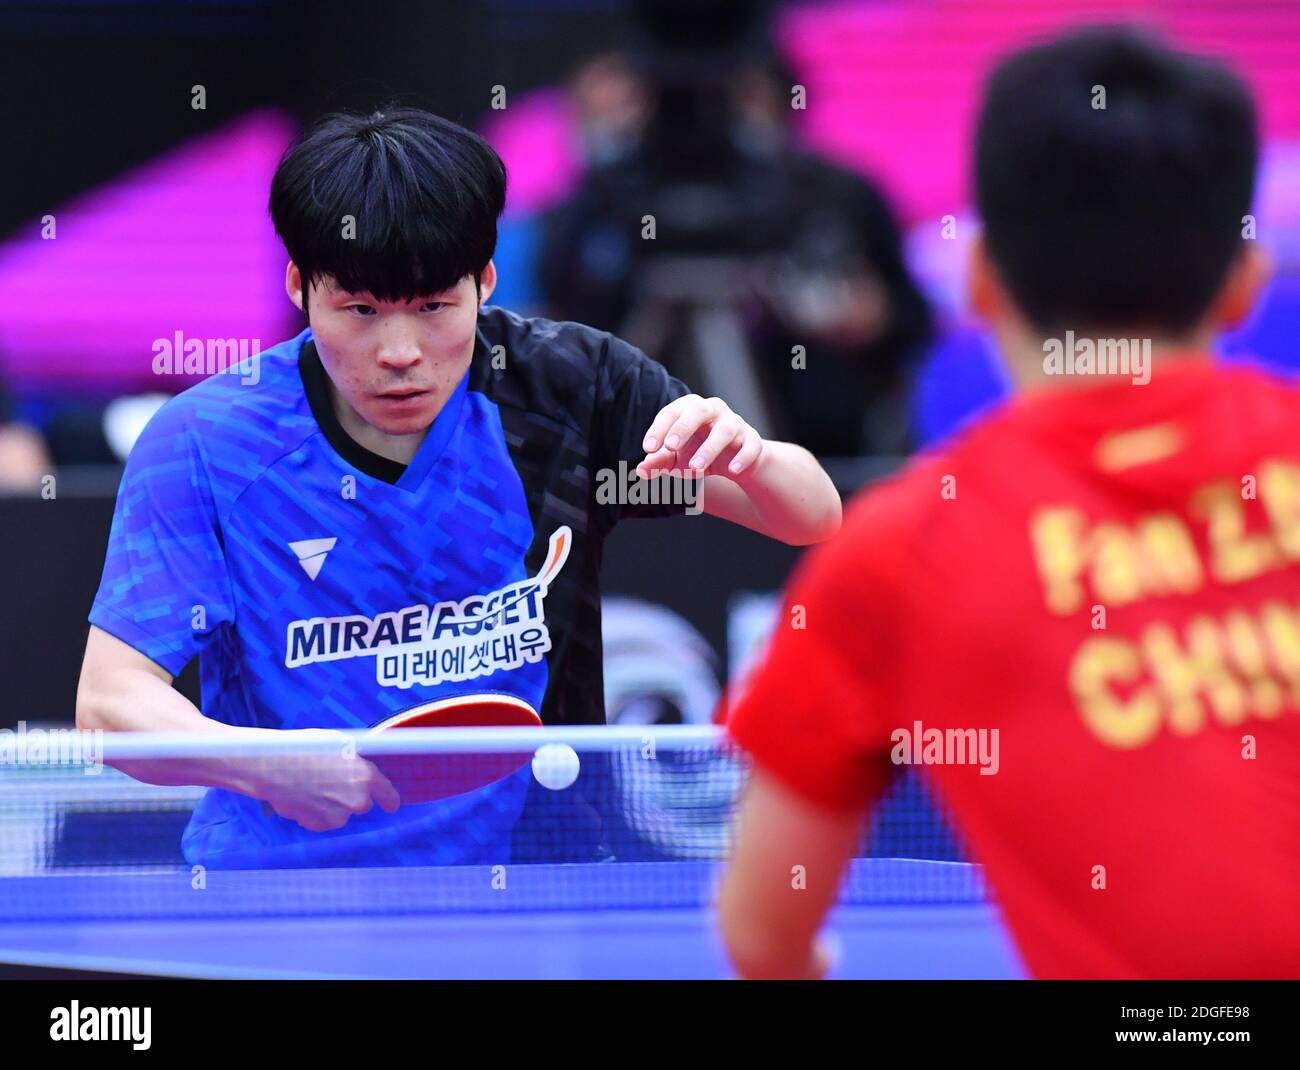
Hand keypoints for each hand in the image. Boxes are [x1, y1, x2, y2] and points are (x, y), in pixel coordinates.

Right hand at [253, 729, 400, 831]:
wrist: (271, 767)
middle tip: (332, 782)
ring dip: (333, 804)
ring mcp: (337, 815)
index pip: (388, 795)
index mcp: (364, 776)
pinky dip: (317, 812)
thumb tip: (363, 766)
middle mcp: (355, 799)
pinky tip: (304, 796)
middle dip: (352, 795)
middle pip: (363, 804)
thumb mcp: (338, 745)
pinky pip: (324, 820)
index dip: (390, 800)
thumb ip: (356, 761)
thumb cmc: (303, 748)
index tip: (391, 805)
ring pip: (342, 813)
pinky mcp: (318, 825)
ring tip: (313, 786)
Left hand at [637, 395, 763, 481]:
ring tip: (695, 467)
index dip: (658, 429)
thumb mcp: (676, 458)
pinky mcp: (752, 440)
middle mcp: (713, 410)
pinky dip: (743, 457)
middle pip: (698, 411)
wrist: (734, 463)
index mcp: (690, 408)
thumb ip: (658, 462)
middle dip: (683, 427)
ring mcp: (735, 424)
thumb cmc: (698, 452)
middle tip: (669, 446)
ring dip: (709, 448)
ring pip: (724, 431)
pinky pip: (751, 446)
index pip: (671, 412)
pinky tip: (732, 471)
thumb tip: (640, 470)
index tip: (647, 448)